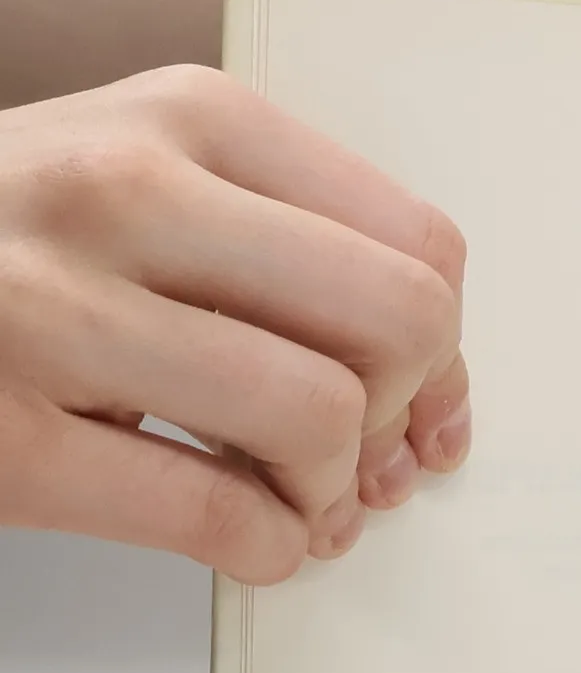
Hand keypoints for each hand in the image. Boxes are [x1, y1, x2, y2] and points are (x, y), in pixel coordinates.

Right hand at [0, 65, 469, 582]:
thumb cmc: (9, 243)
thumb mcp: (148, 184)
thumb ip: (288, 251)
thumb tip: (437, 395)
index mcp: (189, 120)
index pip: (419, 244)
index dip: (445, 350)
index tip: (425, 405)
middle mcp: (126, 193)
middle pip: (398, 322)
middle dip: (404, 414)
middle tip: (361, 459)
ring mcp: (51, 313)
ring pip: (321, 417)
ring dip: (331, 492)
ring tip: (293, 501)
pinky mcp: (7, 440)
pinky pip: (219, 516)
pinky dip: (268, 552)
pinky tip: (249, 542)